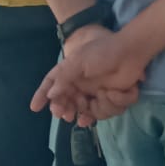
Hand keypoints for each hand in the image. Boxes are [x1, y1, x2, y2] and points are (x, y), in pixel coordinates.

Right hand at [32, 26, 146, 123]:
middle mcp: (81, 86)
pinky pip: (109, 110)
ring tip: (102, 95)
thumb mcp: (79, 61)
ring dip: (98, 107)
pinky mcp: (112, 98)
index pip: (51, 87)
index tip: (34, 107)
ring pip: (91, 112)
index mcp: (70, 75)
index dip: (42, 96)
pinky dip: (114, 102)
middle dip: (68, 109)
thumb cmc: (102, 52)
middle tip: (67, 114)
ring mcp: (96, 93)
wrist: (130, 51)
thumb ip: (64, 78)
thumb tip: (51, 94)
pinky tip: (114, 93)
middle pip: (68, 105)